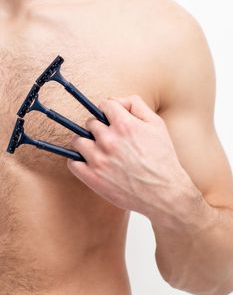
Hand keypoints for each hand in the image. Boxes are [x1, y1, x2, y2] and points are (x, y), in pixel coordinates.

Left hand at [67, 95, 186, 217]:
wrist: (163, 193)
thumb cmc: (162, 159)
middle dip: (98, 128)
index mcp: (125, 125)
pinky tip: (89, 163)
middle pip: (90, 123)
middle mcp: (109, 140)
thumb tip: (115, 100)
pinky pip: (72, 162)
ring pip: (77, 140)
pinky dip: (78, 161)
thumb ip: (136, 105)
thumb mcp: (157, 125)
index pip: (104, 105)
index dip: (108, 111)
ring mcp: (98, 160)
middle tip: (108, 138)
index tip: (110, 119)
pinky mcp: (92, 178)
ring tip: (97, 150)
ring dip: (86, 143)